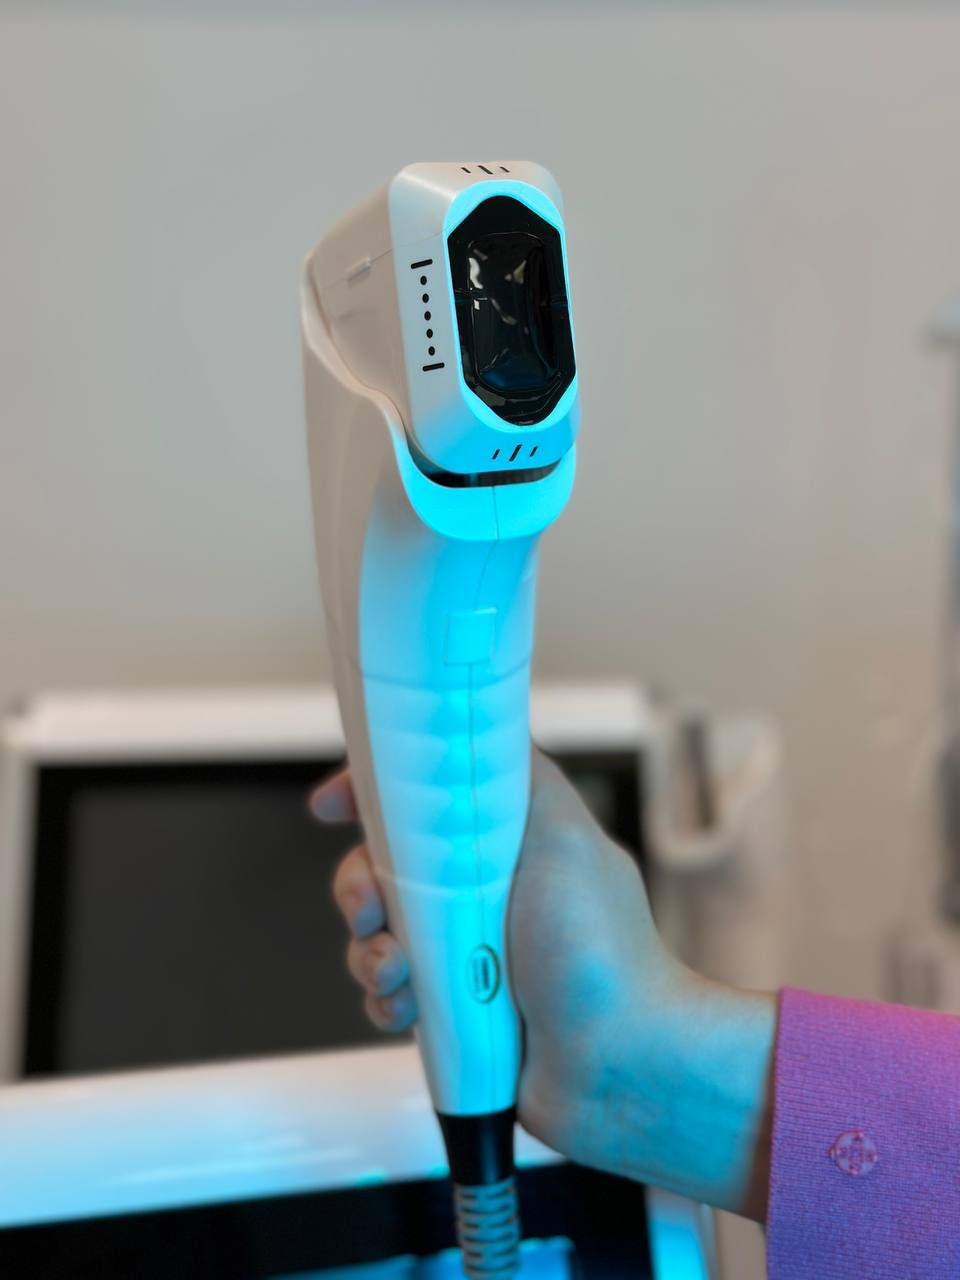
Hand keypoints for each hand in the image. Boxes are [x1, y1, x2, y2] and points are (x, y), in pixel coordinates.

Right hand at [312, 749, 774, 1220]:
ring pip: (375, 934)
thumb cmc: (602, 952)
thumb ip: (520, 776)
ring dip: (371, 952)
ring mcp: (463, 952)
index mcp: (503, 843)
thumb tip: (475, 729)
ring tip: (400, 973)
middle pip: (383, 868)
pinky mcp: (450, 1009)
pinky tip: (408, 1011)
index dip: (371, 797)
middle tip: (372, 910)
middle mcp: (479, 891)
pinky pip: (387, 994)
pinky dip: (386, 1000)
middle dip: (360, 887)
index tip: (333, 806)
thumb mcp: (565, 836)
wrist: (617, 1062)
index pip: (423, 801)